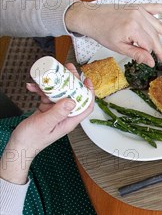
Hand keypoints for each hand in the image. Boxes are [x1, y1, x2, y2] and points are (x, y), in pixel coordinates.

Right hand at [0, 64, 93, 184]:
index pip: (86, 106)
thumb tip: (72, 101)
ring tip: (45, 76)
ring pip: (59, 94)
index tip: (87, 80)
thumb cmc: (32, 139)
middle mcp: (65, 116)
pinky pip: (47, 97)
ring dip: (52, 85)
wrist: (19, 145)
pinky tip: (32, 87)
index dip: (88, 92)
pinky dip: (40, 91)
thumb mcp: (45, 123)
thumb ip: (58, 112)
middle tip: (67, 69)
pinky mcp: (46, 111)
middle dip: (71, 81)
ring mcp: (55, 113)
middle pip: (73, 96)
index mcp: (69, 121)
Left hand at [65, 2, 161, 66]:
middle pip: (155, 37)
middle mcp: (138, 17)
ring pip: (159, 26)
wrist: (91, 17)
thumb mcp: (118, 47)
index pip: (149, 45)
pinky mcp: (139, 7)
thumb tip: (151, 62)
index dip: (150, 54)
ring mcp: (139, 11)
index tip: (153, 62)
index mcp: (132, 28)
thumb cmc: (102, 31)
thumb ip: (137, 54)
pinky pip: (156, 7)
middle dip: (160, 49)